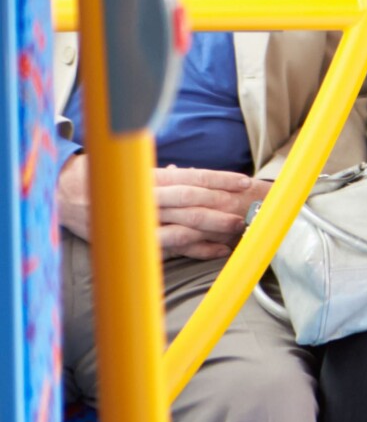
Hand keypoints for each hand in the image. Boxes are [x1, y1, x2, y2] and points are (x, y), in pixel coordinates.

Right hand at [57, 152, 270, 261]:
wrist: (63, 196)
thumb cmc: (105, 181)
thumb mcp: (134, 173)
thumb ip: (162, 176)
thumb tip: (183, 171)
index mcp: (149, 178)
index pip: (191, 177)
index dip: (219, 179)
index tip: (244, 182)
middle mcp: (146, 198)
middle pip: (192, 201)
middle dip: (222, 206)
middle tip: (248, 211)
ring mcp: (141, 221)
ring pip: (183, 225)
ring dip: (214, 228)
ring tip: (238, 229)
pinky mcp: (136, 241)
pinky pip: (171, 247)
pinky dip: (197, 249)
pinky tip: (218, 250)